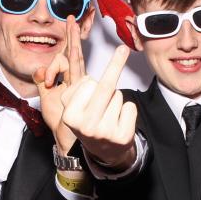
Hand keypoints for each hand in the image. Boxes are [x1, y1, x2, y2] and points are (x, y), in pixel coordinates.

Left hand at [34, 16, 86, 155]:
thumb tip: (38, 70)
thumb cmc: (60, 120)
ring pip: (74, 60)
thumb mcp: (46, 99)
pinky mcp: (82, 92)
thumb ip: (43, 83)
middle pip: (74, 54)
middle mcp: (76, 80)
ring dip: (69, 47)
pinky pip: (77, 73)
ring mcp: (80, 85)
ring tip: (72, 28)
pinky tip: (71, 54)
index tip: (44, 77)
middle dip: (73, 36)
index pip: (65, 59)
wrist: (69, 138)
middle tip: (71, 19)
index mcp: (68, 80)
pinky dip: (69, 64)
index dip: (55, 60)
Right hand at [60, 45, 136, 169]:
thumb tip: (101, 67)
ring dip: (116, 99)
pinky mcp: (123, 137)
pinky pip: (130, 107)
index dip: (91, 84)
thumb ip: (77, 86)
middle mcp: (86, 126)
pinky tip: (119, 122)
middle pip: (105, 87)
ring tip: (109, 114)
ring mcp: (105, 133)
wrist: (104, 150)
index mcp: (70, 116)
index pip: (88, 84)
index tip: (91, 87)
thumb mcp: (73, 106)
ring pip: (119, 96)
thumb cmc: (89, 121)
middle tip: (123, 49)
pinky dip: (128, 110)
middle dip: (115, 65)